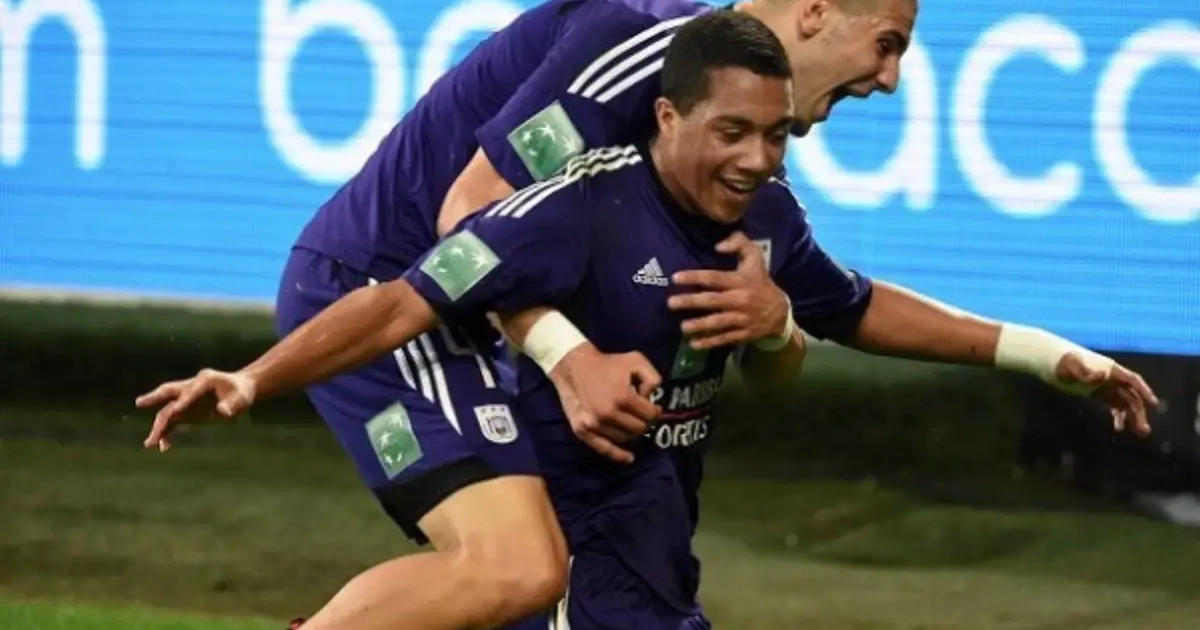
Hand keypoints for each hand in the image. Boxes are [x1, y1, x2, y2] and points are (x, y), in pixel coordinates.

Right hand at [135, 369, 256, 450]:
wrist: (241, 391)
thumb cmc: (242, 392)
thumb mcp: (242, 398)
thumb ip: (231, 405)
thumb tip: (222, 412)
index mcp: (204, 380)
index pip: (190, 390)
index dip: (183, 400)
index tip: (175, 410)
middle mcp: (191, 388)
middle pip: (169, 392)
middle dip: (154, 397)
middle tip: (139, 402)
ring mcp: (187, 401)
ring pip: (168, 411)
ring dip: (159, 426)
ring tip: (150, 444)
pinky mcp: (187, 412)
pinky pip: (174, 423)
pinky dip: (168, 434)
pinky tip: (164, 447)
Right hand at [548, 344, 661, 463]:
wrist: (573, 365)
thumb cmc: (606, 363)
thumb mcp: (636, 359)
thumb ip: (653, 378)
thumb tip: (651, 399)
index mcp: (623, 397)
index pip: (650, 415)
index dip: (655, 411)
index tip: (652, 408)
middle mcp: (609, 413)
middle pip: (639, 428)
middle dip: (644, 421)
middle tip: (640, 414)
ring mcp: (594, 424)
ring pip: (625, 438)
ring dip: (631, 431)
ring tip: (629, 420)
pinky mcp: (582, 430)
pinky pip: (604, 448)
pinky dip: (619, 455)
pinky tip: (629, 458)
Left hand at [668, 231, 789, 350]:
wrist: (780, 311)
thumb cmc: (761, 280)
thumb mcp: (755, 257)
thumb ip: (739, 243)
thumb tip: (718, 246)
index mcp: (740, 280)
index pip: (715, 278)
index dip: (695, 277)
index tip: (675, 278)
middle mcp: (740, 300)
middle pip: (712, 301)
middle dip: (690, 302)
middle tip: (670, 303)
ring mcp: (742, 318)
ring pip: (718, 322)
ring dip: (699, 325)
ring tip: (682, 327)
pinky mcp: (743, 333)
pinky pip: (725, 338)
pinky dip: (710, 342)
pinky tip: (694, 344)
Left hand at [1055, 353, 1157, 436]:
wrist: (1047, 360)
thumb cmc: (1060, 362)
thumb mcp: (1071, 367)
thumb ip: (1086, 374)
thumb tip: (1103, 376)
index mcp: (1109, 368)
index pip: (1132, 379)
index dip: (1144, 390)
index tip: (1153, 404)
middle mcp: (1111, 377)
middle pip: (1131, 395)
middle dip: (1139, 412)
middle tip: (1143, 430)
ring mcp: (1105, 385)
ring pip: (1124, 402)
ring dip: (1132, 416)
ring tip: (1138, 433)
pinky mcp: (1097, 393)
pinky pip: (1113, 405)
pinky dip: (1118, 415)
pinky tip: (1118, 427)